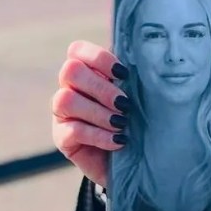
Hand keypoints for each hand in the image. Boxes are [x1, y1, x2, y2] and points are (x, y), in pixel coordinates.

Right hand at [51, 40, 130, 185]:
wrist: (128, 160)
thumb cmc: (134, 120)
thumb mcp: (134, 96)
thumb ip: (132, 79)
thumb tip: (149, 65)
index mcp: (86, 70)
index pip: (77, 49)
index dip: (99, 58)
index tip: (123, 74)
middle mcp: (69, 87)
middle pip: (70, 70)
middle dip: (100, 87)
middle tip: (124, 104)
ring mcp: (61, 112)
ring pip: (66, 100)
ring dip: (98, 112)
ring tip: (121, 123)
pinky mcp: (61, 137)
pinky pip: (73, 130)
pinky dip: (99, 135)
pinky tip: (118, 140)